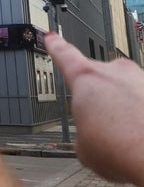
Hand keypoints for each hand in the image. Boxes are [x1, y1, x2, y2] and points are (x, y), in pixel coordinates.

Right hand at [45, 32, 143, 185]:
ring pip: (125, 91)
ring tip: (123, 138)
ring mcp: (141, 80)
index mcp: (85, 77)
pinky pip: (141, 105)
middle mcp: (115, 72)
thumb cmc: (121, 148)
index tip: (52, 38)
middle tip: (99, 124)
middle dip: (98, 97)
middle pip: (99, 77)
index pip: (64, 54)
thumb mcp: (83, 147)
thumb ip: (85, 132)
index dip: (56, 46)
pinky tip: (138, 139)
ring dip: (122, 110)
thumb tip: (96, 138)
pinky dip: (139, 120)